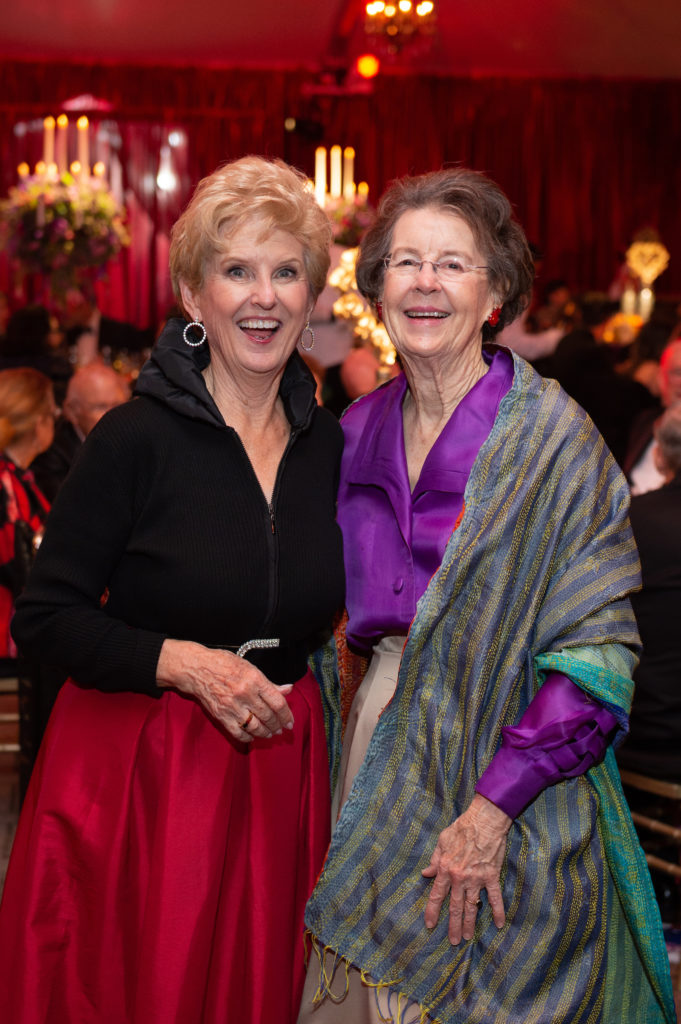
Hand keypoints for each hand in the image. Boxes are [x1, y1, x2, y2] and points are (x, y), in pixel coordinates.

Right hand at [156, 638, 293, 741]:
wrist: (196, 669)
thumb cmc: (223, 664)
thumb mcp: (249, 667)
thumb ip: (269, 682)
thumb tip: (288, 689)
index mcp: (254, 679)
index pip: (277, 702)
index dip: (287, 714)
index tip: (290, 721)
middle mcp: (245, 694)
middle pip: (268, 716)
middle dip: (278, 725)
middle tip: (282, 728)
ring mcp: (232, 707)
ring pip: (256, 727)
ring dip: (266, 733)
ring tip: (271, 733)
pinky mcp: (221, 716)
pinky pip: (239, 733)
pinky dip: (249, 737)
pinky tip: (253, 736)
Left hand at [422, 793, 510, 944]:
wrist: (484, 820)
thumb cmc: (461, 828)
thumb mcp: (442, 841)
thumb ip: (434, 859)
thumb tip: (426, 873)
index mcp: (445, 868)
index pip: (436, 895)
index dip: (433, 911)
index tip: (430, 925)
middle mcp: (459, 877)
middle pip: (455, 906)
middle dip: (453, 925)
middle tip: (453, 941)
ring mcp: (476, 878)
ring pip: (472, 906)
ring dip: (469, 923)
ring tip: (467, 937)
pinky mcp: (491, 876)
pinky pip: (495, 898)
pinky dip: (498, 911)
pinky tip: (499, 924)